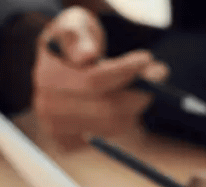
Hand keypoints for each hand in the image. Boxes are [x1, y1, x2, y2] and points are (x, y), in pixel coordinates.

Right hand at [32, 8, 163, 143]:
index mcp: (47, 75)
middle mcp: (47, 105)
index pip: (94, 80)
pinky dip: (123, 120)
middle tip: (158, 74)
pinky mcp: (66, 143)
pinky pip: (106, 136)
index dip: (125, 71)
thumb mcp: (75, 25)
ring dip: (134, 108)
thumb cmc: (74, 40)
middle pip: (106, 109)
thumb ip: (79, 37)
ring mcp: (55, 128)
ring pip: (110, 125)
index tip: (146, 58)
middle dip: (138, 93)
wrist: (57, 64)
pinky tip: (122, 104)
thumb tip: (86, 56)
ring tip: (142, 87)